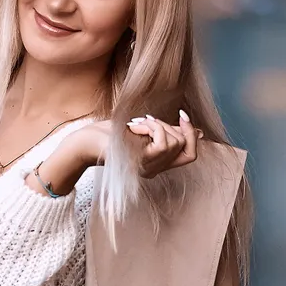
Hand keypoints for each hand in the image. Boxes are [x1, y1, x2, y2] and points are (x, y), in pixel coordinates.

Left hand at [54, 111, 200, 176]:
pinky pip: (163, 144)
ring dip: (157, 125)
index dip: (192, 135)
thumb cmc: (110, 135)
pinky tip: (136, 127)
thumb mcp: (145, 131)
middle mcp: (154, 169)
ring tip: (138, 124)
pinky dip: (153, 128)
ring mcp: (148, 168)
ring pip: (174, 143)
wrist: (86, 141)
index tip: (182, 116)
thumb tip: (198, 133)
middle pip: (182, 144)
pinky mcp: (140, 163)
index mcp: (157, 162)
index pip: (190, 156)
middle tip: (144, 121)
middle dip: (166, 125)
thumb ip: (167, 132)